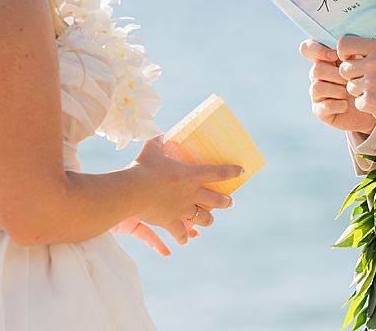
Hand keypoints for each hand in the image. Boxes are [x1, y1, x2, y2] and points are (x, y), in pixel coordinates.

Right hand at [127, 136, 241, 246]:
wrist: (133, 191)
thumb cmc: (143, 168)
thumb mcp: (150, 151)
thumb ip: (156, 142)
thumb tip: (158, 133)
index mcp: (191, 175)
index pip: (218, 173)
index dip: (231, 172)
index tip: (241, 172)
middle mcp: (192, 193)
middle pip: (216, 200)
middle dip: (225, 202)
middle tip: (230, 202)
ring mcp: (183, 209)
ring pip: (203, 218)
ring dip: (208, 219)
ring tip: (210, 220)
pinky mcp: (171, 222)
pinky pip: (181, 233)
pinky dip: (183, 237)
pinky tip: (184, 241)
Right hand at [300, 39, 375, 134]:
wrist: (372, 104)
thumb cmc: (366, 79)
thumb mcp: (362, 61)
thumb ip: (353, 50)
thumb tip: (347, 46)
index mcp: (324, 59)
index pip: (307, 48)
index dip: (317, 49)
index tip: (335, 56)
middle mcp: (317, 75)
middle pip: (316, 69)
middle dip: (337, 75)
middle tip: (351, 80)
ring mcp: (316, 93)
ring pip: (317, 88)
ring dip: (339, 91)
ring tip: (352, 93)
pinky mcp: (319, 110)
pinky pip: (325, 106)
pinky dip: (340, 105)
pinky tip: (348, 105)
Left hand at [337, 36, 375, 127]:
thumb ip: (373, 51)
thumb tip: (350, 50)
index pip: (343, 44)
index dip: (343, 53)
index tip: (350, 59)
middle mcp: (373, 64)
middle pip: (344, 69)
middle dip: (352, 76)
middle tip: (367, 80)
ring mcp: (372, 84)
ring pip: (350, 87)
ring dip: (361, 91)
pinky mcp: (372, 102)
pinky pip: (358, 103)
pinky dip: (368, 104)